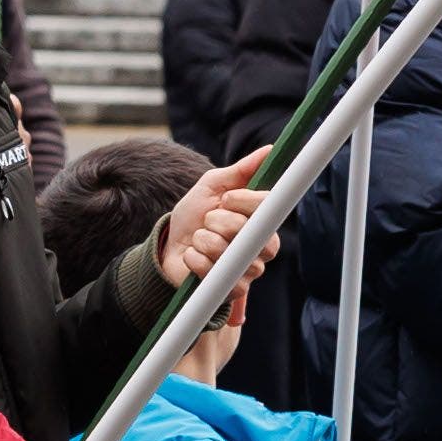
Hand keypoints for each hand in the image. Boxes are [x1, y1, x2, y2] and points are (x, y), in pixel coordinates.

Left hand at [154, 157, 267, 298]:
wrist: (170, 247)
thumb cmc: (195, 215)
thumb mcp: (214, 186)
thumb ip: (242, 170)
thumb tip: (270, 149)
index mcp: (263, 221)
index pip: (267, 208)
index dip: (244, 201)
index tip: (227, 198)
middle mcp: (262, 247)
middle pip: (247, 229)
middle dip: (218, 220)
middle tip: (209, 221)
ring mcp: (249, 271)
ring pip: (225, 249)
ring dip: (202, 239)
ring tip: (200, 239)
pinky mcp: (232, 291)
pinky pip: (212, 271)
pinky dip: (194, 259)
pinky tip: (194, 258)